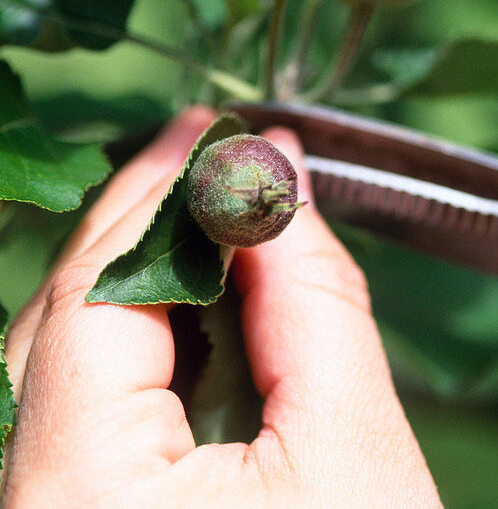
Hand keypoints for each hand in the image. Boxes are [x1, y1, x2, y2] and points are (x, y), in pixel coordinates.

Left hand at [0, 107, 442, 507]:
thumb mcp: (354, 444)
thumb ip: (312, 301)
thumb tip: (281, 176)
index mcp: (80, 497)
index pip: (99, 298)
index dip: (164, 200)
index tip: (224, 137)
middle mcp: (24, 507)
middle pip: (54, 325)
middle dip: (141, 225)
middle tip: (208, 150)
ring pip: (51, 368)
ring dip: (131, 280)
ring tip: (198, 210)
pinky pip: (66, 418)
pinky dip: (125, 346)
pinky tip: (179, 301)